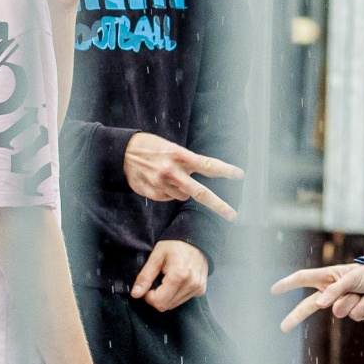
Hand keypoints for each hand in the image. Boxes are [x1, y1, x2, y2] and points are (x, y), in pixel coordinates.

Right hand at [123, 132, 244, 221]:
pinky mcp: (152, 193)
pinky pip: (168, 198)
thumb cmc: (152, 147)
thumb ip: (188, 162)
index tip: (239, 175)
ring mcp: (162, 184)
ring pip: (183, 197)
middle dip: (218, 205)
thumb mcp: (172, 148)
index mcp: (181, 156)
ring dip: (182, 190)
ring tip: (168, 176)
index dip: (225, 170)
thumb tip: (204, 176)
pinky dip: (167, 192)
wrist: (123, 152)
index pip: (208, 165)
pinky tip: (158, 181)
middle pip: (201, 193)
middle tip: (233, 216)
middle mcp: (173, 171)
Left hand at [131, 239, 208, 311]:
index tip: (149, 284)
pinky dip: (176, 294)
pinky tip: (177, 281)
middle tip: (158, 280)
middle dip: (157, 296)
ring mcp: (198, 288)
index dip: (149, 296)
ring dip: (167, 296)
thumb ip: (145, 276)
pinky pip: (183, 300)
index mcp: (179, 276)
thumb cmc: (174, 244)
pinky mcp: (201, 290)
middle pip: (166, 306)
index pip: (159, 302)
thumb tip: (136, 294)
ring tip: (168, 279)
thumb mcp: (156, 256)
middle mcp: (191, 284)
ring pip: (174, 305)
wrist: (195, 239)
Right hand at [270, 262, 363, 333]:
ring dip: (353, 301)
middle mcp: (332, 292)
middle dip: (296, 316)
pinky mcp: (355, 313)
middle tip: (283, 327)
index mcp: (327, 278)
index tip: (273, 289)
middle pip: (309, 305)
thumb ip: (334, 290)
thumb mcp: (350, 278)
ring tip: (363, 292)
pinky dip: (363, 306)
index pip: (303, 279)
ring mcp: (343, 304)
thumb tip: (320, 305)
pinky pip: (354, 315)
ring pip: (340, 311)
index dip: (288, 284)